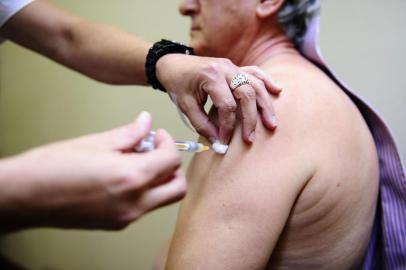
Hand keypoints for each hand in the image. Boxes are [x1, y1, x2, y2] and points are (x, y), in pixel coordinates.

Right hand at [0, 112, 185, 230]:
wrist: (24, 196)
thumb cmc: (51, 168)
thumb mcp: (95, 142)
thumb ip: (128, 133)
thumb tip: (146, 122)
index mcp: (130, 177)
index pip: (171, 161)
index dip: (168, 143)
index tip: (156, 135)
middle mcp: (133, 202)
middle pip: (177, 188)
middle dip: (172, 166)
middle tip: (155, 150)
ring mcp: (126, 217)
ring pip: (162, 199)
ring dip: (159, 179)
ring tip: (136, 161)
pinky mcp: (117, 224)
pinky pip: (144, 207)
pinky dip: (144, 190)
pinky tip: (123, 175)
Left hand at [156, 54, 281, 143]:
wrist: (173, 63)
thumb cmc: (177, 83)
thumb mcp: (185, 105)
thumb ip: (202, 124)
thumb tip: (218, 141)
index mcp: (211, 77)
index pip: (227, 106)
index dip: (227, 126)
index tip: (224, 140)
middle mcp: (225, 69)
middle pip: (246, 94)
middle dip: (250, 118)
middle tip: (250, 138)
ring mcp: (232, 66)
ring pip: (255, 84)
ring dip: (265, 105)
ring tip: (272, 123)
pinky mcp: (235, 67)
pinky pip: (255, 72)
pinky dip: (267, 81)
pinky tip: (277, 91)